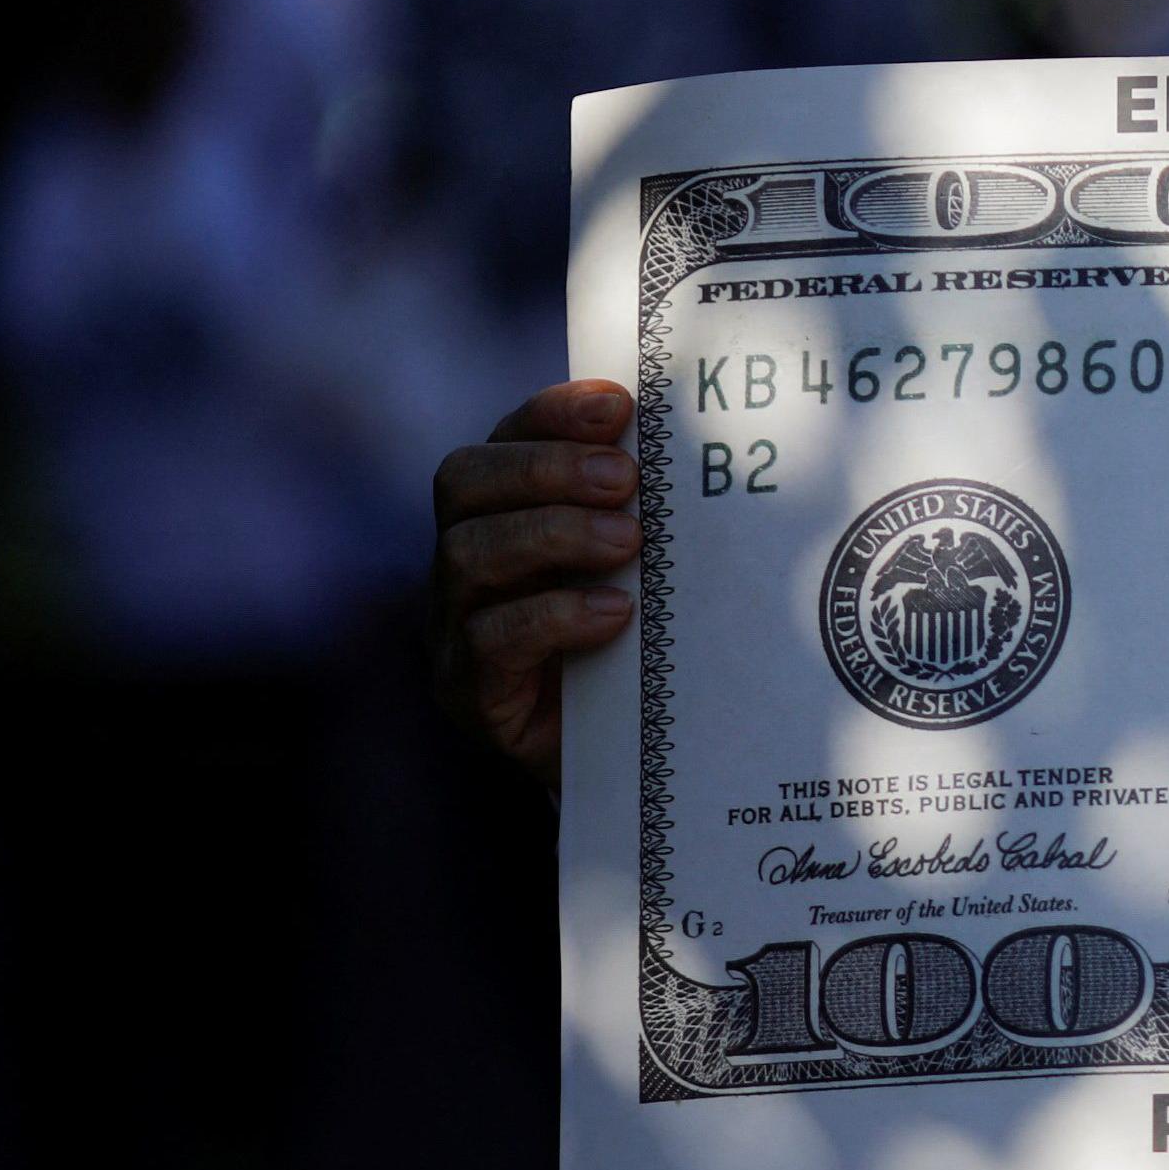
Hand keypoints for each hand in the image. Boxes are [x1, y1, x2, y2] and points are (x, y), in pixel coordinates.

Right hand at [430, 380, 641, 789]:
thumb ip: (649, 515)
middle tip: (626, 478)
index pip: (502, 440)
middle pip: (464, 482)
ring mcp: (455, 626)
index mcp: (500, 515)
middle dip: (546, 467)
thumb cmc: (637, 649)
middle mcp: (465, 562)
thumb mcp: (645, 572)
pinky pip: (490, 640)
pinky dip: (554, 616)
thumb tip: (714, 447)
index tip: (618, 404)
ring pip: (468, 554)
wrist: (622, 765)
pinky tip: (613, 615)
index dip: (550, 414)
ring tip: (628, 542)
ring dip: (553, 534)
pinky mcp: (471, 691)